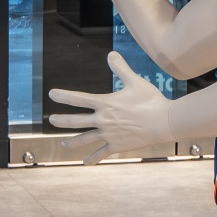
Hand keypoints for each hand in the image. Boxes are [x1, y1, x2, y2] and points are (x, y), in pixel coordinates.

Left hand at [47, 50, 174, 161]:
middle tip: (52, 120)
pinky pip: (101, 153)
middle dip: (61, 120)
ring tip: (63, 145)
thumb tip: (111, 53)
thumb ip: (121, 69)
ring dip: (72, 142)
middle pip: (75, 121)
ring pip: (84, 139)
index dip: (63, 96)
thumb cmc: (151, 100)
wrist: (164, 122)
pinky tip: (85, 162)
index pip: (78, 99)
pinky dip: (92, 158)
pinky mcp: (116, 146)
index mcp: (105, 103)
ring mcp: (108, 134)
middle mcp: (103, 120)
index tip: (52, 94)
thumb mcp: (135, 82)